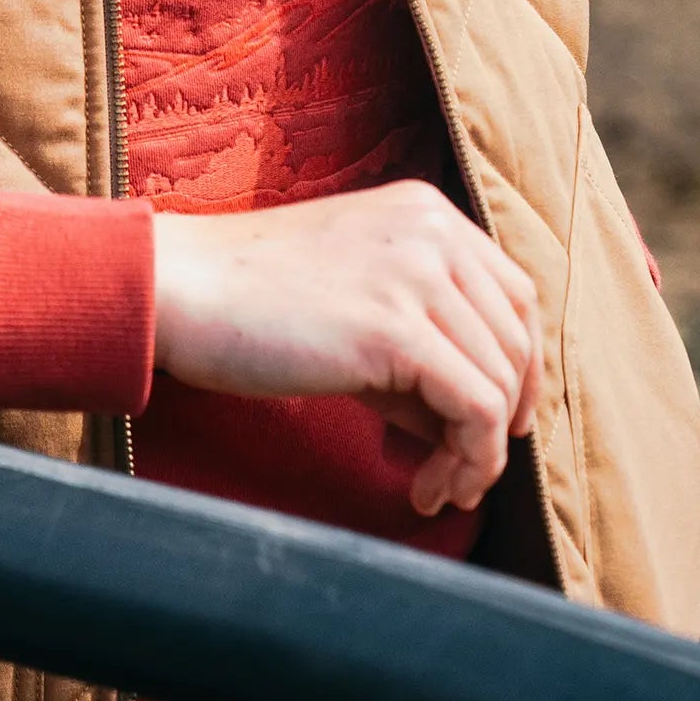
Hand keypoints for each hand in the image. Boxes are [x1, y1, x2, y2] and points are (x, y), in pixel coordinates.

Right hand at [150, 180, 541, 516]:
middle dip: (502, 420)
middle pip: (518, 340)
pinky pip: (476, 409)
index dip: (518, 368)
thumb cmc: (252, 301)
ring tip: (435, 488)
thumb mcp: (356, 301)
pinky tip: (425, 488)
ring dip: (479, 454)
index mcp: (426, 212)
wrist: (181, 289)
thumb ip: (420, 345)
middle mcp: (433, 231)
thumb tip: (474, 427)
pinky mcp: (395, 329)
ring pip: (502, 381)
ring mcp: (417, 274)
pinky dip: (468, 461)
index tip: (492, 425)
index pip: (516, 294)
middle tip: (458, 474)